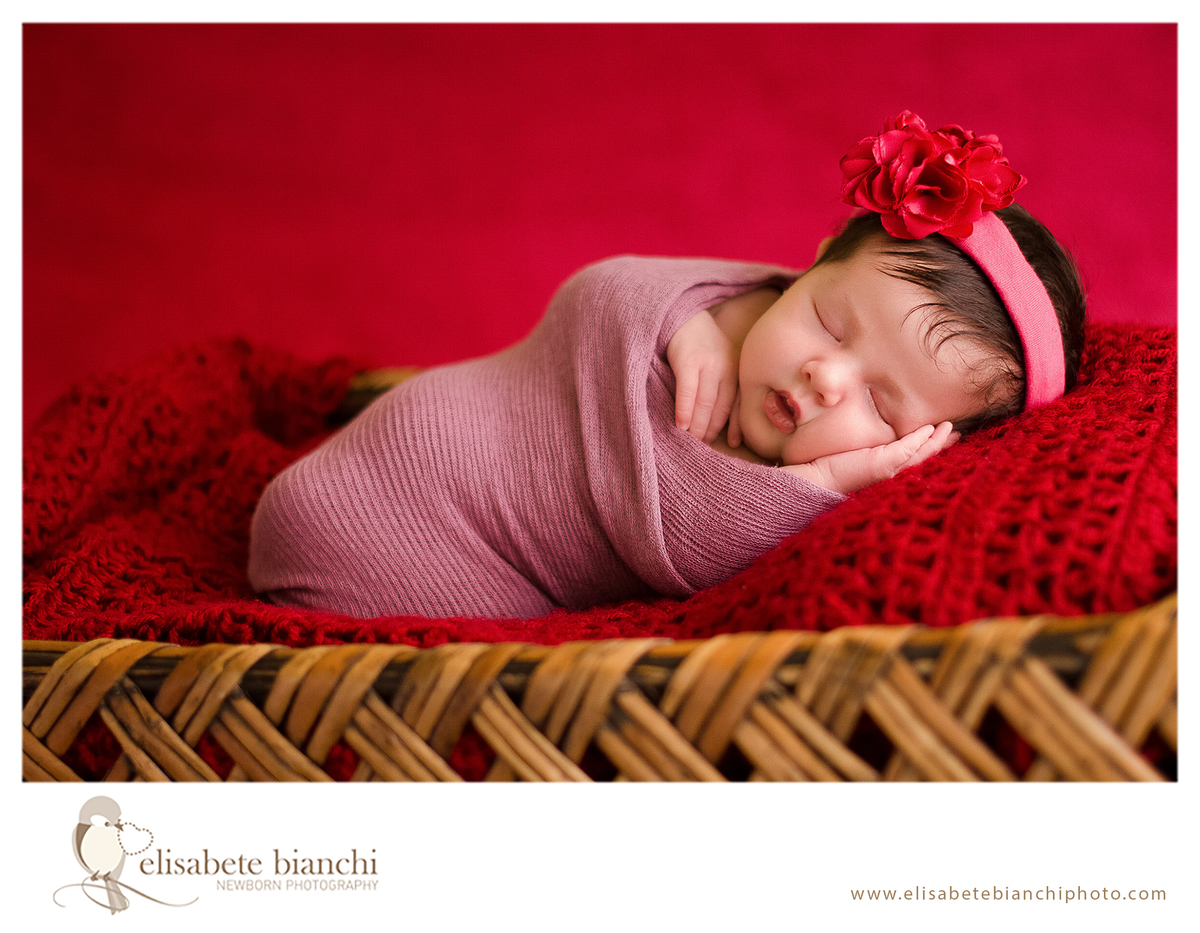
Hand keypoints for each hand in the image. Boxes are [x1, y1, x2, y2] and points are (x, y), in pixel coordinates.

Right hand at [667, 310, 739, 443]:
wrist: (683, 312)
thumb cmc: (701, 341)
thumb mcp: (721, 359)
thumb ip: (724, 383)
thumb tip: (723, 420)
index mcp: (735, 370)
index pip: (738, 403)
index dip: (736, 425)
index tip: (733, 443)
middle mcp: (725, 368)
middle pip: (721, 408)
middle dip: (712, 430)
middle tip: (702, 448)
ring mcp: (707, 364)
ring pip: (706, 403)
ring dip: (699, 426)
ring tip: (691, 441)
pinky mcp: (687, 360)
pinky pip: (687, 390)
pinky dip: (685, 410)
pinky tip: (681, 425)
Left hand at [781, 422, 957, 493]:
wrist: (817, 483)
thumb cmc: (833, 475)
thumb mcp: (859, 463)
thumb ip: (872, 457)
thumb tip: (874, 449)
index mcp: (889, 478)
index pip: (916, 465)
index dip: (932, 453)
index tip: (946, 441)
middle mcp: (893, 478)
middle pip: (925, 461)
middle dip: (943, 447)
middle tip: (958, 435)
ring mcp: (890, 471)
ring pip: (922, 456)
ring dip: (938, 441)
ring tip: (951, 428)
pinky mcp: (882, 463)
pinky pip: (908, 449)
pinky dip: (921, 439)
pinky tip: (931, 429)